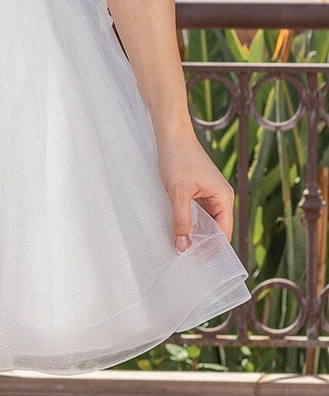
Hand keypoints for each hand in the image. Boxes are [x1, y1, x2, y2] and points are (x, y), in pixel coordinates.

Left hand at [156, 128, 235, 251]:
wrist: (171, 134)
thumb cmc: (178, 158)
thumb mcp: (178, 192)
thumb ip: (181, 220)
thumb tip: (183, 246)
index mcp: (224, 198)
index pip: (223, 233)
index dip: (211, 249)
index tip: (197, 262)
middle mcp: (221, 197)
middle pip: (216, 229)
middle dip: (203, 243)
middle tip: (186, 258)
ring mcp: (210, 193)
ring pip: (206, 221)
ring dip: (195, 232)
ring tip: (181, 247)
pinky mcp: (199, 189)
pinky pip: (198, 211)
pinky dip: (190, 221)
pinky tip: (178, 228)